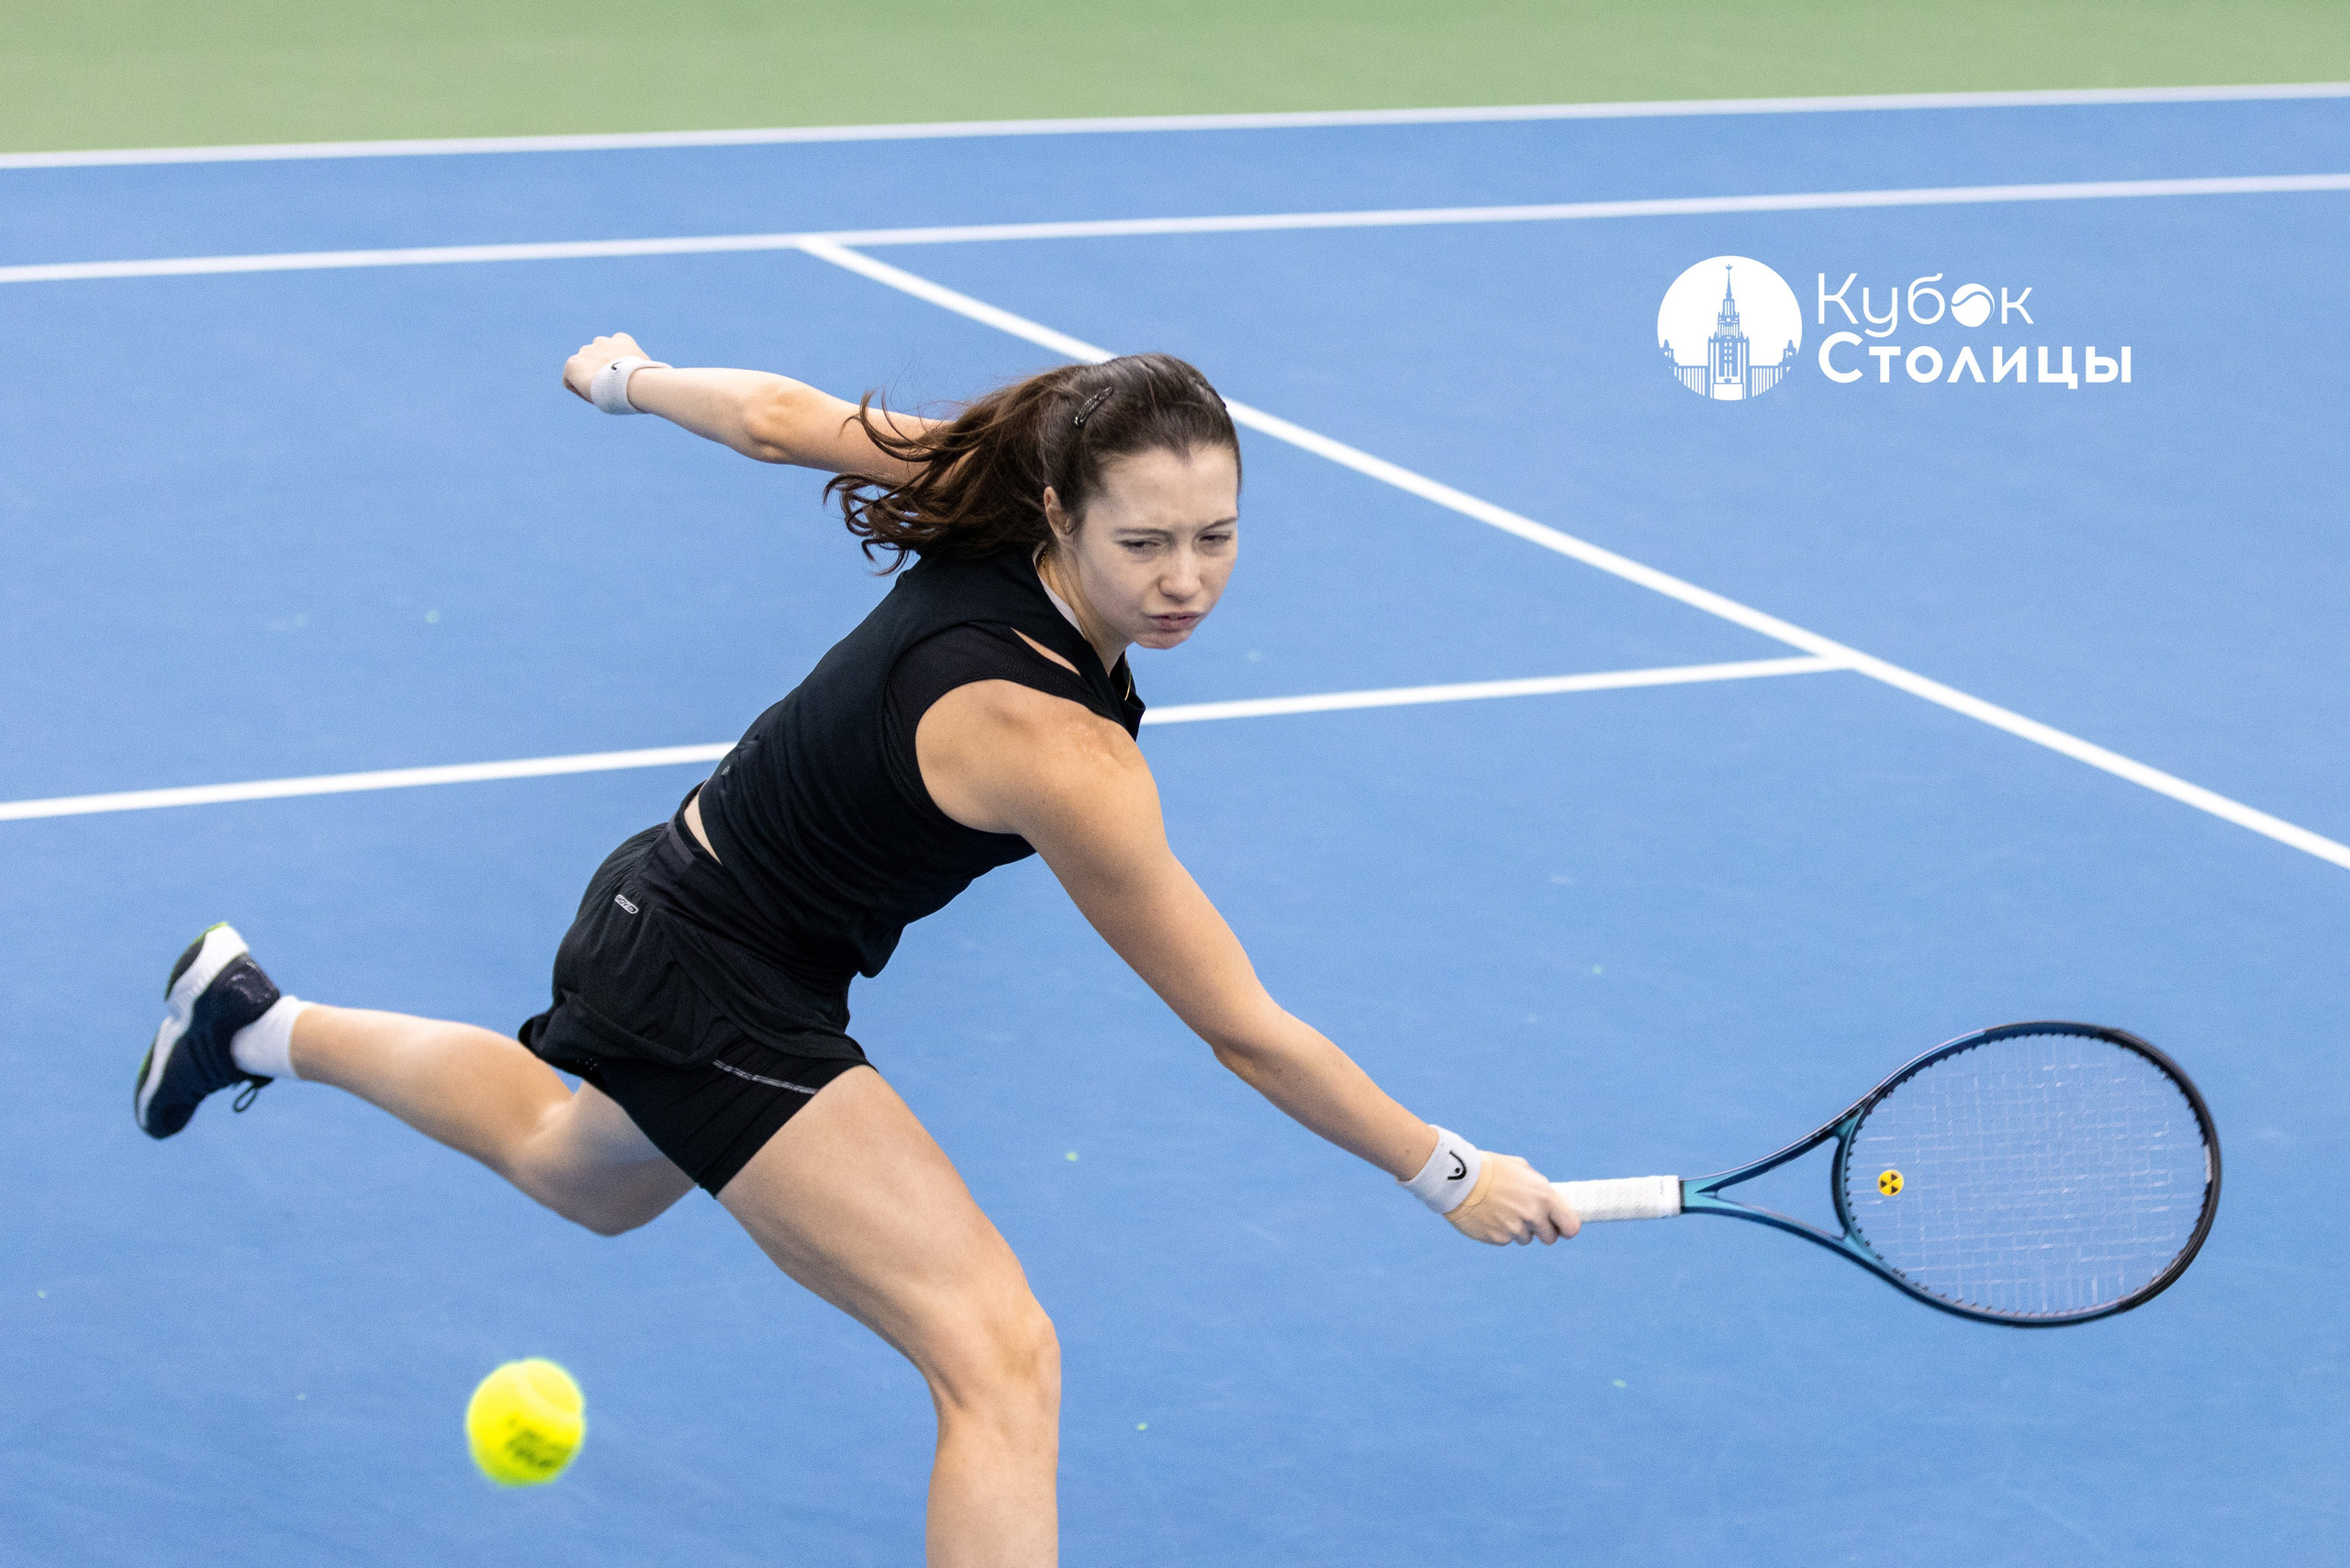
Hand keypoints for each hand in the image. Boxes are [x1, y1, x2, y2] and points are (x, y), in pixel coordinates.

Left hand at [563, 333, 654, 402]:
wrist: (632, 382)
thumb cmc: (646, 382)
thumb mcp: (646, 372)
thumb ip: (638, 371)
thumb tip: (649, 382)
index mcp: (621, 340)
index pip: (612, 350)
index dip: (615, 368)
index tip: (621, 381)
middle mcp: (601, 341)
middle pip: (595, 358)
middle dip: (600, 372)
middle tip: (610, 390)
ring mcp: (586, 351)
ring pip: (583, 369)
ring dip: (589, 380)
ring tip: (601, 394)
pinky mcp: (572, 364)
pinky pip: (570, 381)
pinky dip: (579, 390)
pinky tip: (591, 396)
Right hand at [1444, 1153, 1582, 1245]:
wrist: (1458, 1178)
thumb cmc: (1490, 1168)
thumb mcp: (1520, 1168)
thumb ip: (1538, 1186)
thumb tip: (1546, 1200)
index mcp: (1543, 1196)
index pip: (1571, 1226)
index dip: (1566, 1228)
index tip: (1559, 1226)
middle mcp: (1533, 1215)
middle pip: (1549, 1238)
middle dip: (1541, 1231)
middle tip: (1526, 1219)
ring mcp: (1515, 1229)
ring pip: (1525, 1239)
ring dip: (1517, 1229)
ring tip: (1500, 1210)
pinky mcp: (1498, 1239)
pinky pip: (1505, 1240)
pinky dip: (1499, 1231)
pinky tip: (1488, 1215)